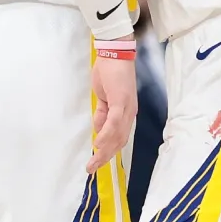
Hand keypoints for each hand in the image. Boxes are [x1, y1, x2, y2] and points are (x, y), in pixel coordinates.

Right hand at [87, 55, 137, 172]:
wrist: (115, 53)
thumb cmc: (109, 72)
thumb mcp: (104, 97)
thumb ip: (102, 114)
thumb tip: (98, 130)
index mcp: (126, 112)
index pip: (119, 138)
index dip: (109, 152)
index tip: (97, 162)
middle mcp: (129, 113)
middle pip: (119, 142)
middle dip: (105, 157)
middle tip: (91, 168)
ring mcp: (126, 108)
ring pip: (117, 136)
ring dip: (104, 151)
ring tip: (93, 162)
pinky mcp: (120, 101)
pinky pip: (113, 123)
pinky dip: (106, 135)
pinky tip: (98, 144)